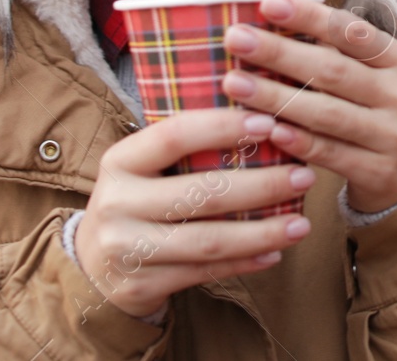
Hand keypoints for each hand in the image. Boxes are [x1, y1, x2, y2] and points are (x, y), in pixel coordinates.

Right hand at [73, 108, 317, 319]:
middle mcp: (117, 203)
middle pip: (201, 193)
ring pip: (209, 241)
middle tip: (305, 176)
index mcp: (119, 161)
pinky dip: (245, 263)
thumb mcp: (143, 166)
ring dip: (263, 232)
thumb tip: (262, 111)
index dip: (223, 127)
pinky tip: (276, 252)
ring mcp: (126, 249)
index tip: (271, 122)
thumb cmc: (136, 199)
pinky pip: (204, 273)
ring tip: (302, 223)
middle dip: (262, 185)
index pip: (175, 135)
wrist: (91, 267)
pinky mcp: (141, 286)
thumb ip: (186, 144)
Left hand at [221, 0, 396, 213]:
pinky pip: (331, 153)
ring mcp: (389, 134)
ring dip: (277, 98)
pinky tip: (266, 129)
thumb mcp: (356, 66)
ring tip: (235, 83)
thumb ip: (318, 27)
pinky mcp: (377, 170)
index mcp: (391, 58)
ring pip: (327, 113)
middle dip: (281, 53)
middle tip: (235, 38)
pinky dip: (297, 141)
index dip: (310, 15)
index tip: (267, 2)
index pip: (350, 30)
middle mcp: (395, 92)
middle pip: (333, 70)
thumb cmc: (371, 107)